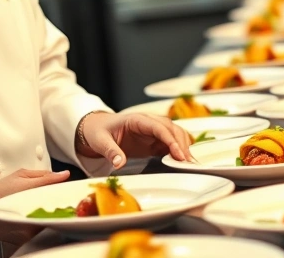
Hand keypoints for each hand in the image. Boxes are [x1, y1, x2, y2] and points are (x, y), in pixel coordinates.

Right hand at [0, 169, 69, 244]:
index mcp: (33, 193)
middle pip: (57, 211)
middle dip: (62, 207)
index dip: (68, 193)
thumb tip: (63, 175)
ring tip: (51, 212)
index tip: (73, 192)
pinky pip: (41, 232)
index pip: (58, 193)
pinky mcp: (25, 239)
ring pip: (50, 223)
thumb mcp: (20, 175)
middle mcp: (32, 212)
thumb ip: (43, 175)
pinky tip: (40, 220)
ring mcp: (29, 228)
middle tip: (64, 204)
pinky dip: (43, 226)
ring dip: (53, 217)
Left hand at [78, 112, 192, 169]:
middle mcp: (148, 123)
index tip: (179, 154)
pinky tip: (181, 162)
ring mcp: (151, 131)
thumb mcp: (100, 141)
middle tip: (187, 162)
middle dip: (181, 144)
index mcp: (137, 119)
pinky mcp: (152, 141)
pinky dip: (177, 151)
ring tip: (188, 163)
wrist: (95, 129)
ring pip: (174, 134)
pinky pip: (169, 144)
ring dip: (183, 146)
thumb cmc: (98, 131)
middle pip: (171, 129)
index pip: (159, 127)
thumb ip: (111, 151)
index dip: (171, 140)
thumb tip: (119, 163)